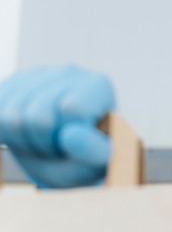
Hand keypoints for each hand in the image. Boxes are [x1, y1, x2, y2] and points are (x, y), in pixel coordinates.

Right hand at [0, 66, 114, 187]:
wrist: (69, 149)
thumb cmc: (89, 153)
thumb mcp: (100, 159)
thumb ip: (93, 150)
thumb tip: (70, 136)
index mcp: (98, 86)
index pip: (72, 110)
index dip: (67, 137)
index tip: (77, 144)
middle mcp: (69, 72)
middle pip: (38, 116)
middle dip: (45, 143)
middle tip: (58, 147)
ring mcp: (38, 74)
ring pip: (11, 114)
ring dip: (24, 141)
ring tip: (44, 142)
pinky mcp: (13, 82)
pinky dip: (5, 133)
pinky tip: (26, 134)